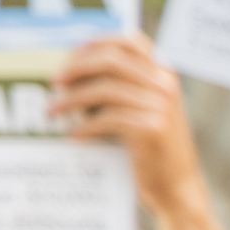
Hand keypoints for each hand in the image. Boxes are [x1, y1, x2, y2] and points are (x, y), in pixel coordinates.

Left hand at [52, 31, 208, 218]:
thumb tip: (72, 71)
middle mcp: (165, 85)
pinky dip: (86, 126)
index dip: (98, 42)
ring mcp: (161, 106)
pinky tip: (74, 135)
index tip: (71, 52)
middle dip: (77, 68)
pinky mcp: (152, 129)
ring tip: (52, 111)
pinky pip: (108, 119)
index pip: (131, 41)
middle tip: (54, 81)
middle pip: (112, 62)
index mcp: (165, 74)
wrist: (177, 188)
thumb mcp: (144, 110)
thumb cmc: (152, 149)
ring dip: (72, 100)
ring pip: (105, 90)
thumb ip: (122, 88)